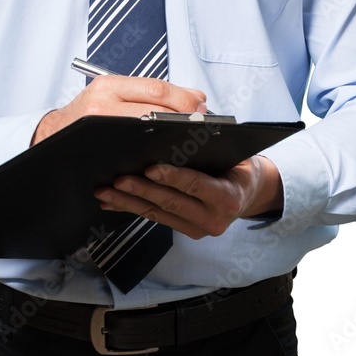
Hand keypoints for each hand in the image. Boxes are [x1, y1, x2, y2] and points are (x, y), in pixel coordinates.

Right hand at [31, 75, 206, 144]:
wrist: (51, 136)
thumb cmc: (90, 115)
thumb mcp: (117, 94)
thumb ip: (154, 93)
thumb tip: (198, 96)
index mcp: (109, 85)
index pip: (156, 89)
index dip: (184, 99)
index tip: (203, 107)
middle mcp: (101, 103)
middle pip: (154, 110)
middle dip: (183, 119)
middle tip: (203, 127)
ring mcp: (97, 129)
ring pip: (145, 132)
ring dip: (172, 137)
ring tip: (190, 141)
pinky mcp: (96, 154)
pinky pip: (132, 155)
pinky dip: (154, 154)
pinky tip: (168, 157)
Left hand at [94, 155, 282, 238]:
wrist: (249, 193)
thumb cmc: (238, 165)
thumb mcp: (235, 154)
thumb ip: (211, 146)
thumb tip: (180, 125)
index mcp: (228, 197)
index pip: (196, 185)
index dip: (173, 177)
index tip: (150, 168)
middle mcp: (213, 218)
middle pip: (171, 202)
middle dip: (141, 190)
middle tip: (118, 179)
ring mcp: (198, 228)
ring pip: (158, 213)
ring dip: (129, 201)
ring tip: (106, 191)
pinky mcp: (185, 231)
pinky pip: (155, 219)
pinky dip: (132, 209)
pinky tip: (112, 202)